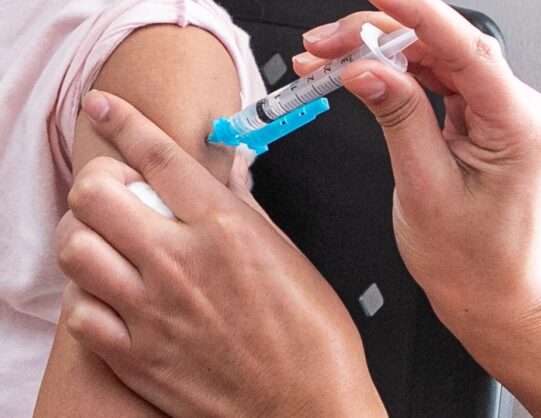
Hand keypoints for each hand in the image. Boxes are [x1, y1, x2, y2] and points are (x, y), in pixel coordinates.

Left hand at [56, 91, 385, 417]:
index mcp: (226, 230)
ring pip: (75, 249)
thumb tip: (228, 175)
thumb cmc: (311, 337)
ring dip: (84, 236)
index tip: (105, 106)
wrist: (306, 407)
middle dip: (97, 182)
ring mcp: (154, 312)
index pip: (159, 155)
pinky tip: (112, 297)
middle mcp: (182, 264)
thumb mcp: (288, 256)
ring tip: (109, 244)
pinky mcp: (138, 358)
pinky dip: (87, 297)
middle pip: (94, 194)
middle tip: (117, 194)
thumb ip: (246, 209)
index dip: (125, 119)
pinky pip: (80, 313)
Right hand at [296, 1, 540, 331]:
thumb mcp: (424, 186)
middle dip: (377, 37)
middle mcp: (511, 111)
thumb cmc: (468, 257)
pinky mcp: (474, 122)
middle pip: (442, 48)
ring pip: (431, 62)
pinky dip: (390, 77)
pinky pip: (431, 84)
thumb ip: (398, 119)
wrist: (486, 291)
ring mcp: (492, 114)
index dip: (418, 14)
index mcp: (515, 125)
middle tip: (323, 43)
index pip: (465, 49)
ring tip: (325, 60)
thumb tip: (366, 71)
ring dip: (377, 56)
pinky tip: (356, 75)